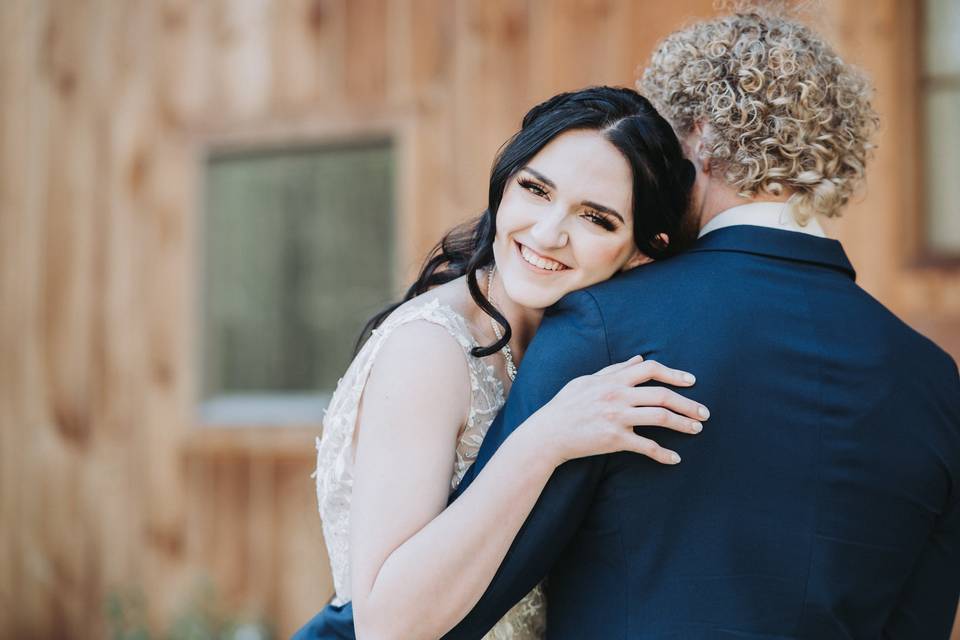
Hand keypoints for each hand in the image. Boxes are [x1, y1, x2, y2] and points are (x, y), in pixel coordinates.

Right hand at [527, 355, 707, 465]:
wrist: (548, 433)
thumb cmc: (566, 405)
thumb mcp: (587, 381)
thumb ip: (614, 370)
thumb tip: (638, 359)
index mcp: (612, 380)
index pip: (650, 369)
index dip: (674, 374)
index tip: (692, 382)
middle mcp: (617, 396)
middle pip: (662, 395)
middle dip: (688, 403)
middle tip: (704, 412)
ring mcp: (617, 418)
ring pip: (660, 418)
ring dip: (683, 424)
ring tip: (697, 429)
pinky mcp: (614, 439)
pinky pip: (646, 446)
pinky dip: (663, 454)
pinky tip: (675, 459)